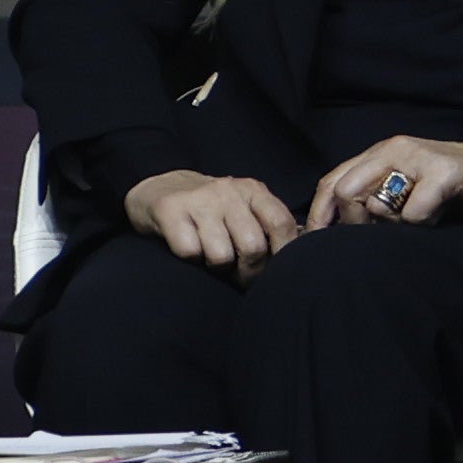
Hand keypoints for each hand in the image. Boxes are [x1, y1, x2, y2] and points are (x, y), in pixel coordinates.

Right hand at [124, 169, 302, 277]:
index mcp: (252, 190)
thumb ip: (270, 225)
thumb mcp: (244, 207)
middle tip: (239, 276)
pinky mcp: (170, 210)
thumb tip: (303, 255)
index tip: (275, 272)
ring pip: (221, 255)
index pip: (282, 224)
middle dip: (248, 272)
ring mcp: (198, 200)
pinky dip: (191, 260)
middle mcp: (227, 191)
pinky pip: (190, 252)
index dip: (282, 255)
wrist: (159, 186)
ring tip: (212, 260)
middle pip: (253, 246)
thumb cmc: (211, 208)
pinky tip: (189, 250)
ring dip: (217, 268)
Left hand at [317, 136, 462, 228]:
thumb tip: (335, 228)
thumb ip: (373, 197)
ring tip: (417, 220)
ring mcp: (418, 158)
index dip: (318, 214)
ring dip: (393, 225)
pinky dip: (423, 224)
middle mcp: (393, 149)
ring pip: (378, 204)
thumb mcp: (403, 187)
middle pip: (345, 191)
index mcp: (378, 154)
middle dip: (353, 223)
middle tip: (375, 236)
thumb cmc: (447, 185)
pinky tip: (437, 217)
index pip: (331, 181)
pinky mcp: (444, 172)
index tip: (315, 242)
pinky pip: (415, 212)